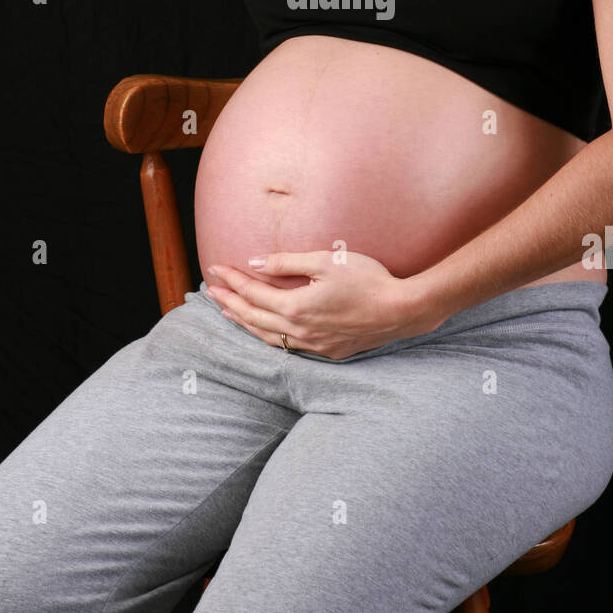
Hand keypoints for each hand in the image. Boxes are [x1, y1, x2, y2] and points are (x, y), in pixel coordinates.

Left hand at [203, 249, 435, 359]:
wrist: (400, 310)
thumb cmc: (367, 279)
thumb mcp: (325, 261)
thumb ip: (287, 263)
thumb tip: (254, 262)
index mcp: (296, 306)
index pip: (254, 292)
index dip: (233, 279)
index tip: (216, 268)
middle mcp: (299, 330)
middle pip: (254, 316)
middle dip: (230, 301)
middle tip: (211, 289)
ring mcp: (312, 344)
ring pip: (266, 336)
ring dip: (244, 322)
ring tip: (228, 312)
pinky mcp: (325, 351)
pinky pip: (285, 346)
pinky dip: (266, 336)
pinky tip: (263, 330)